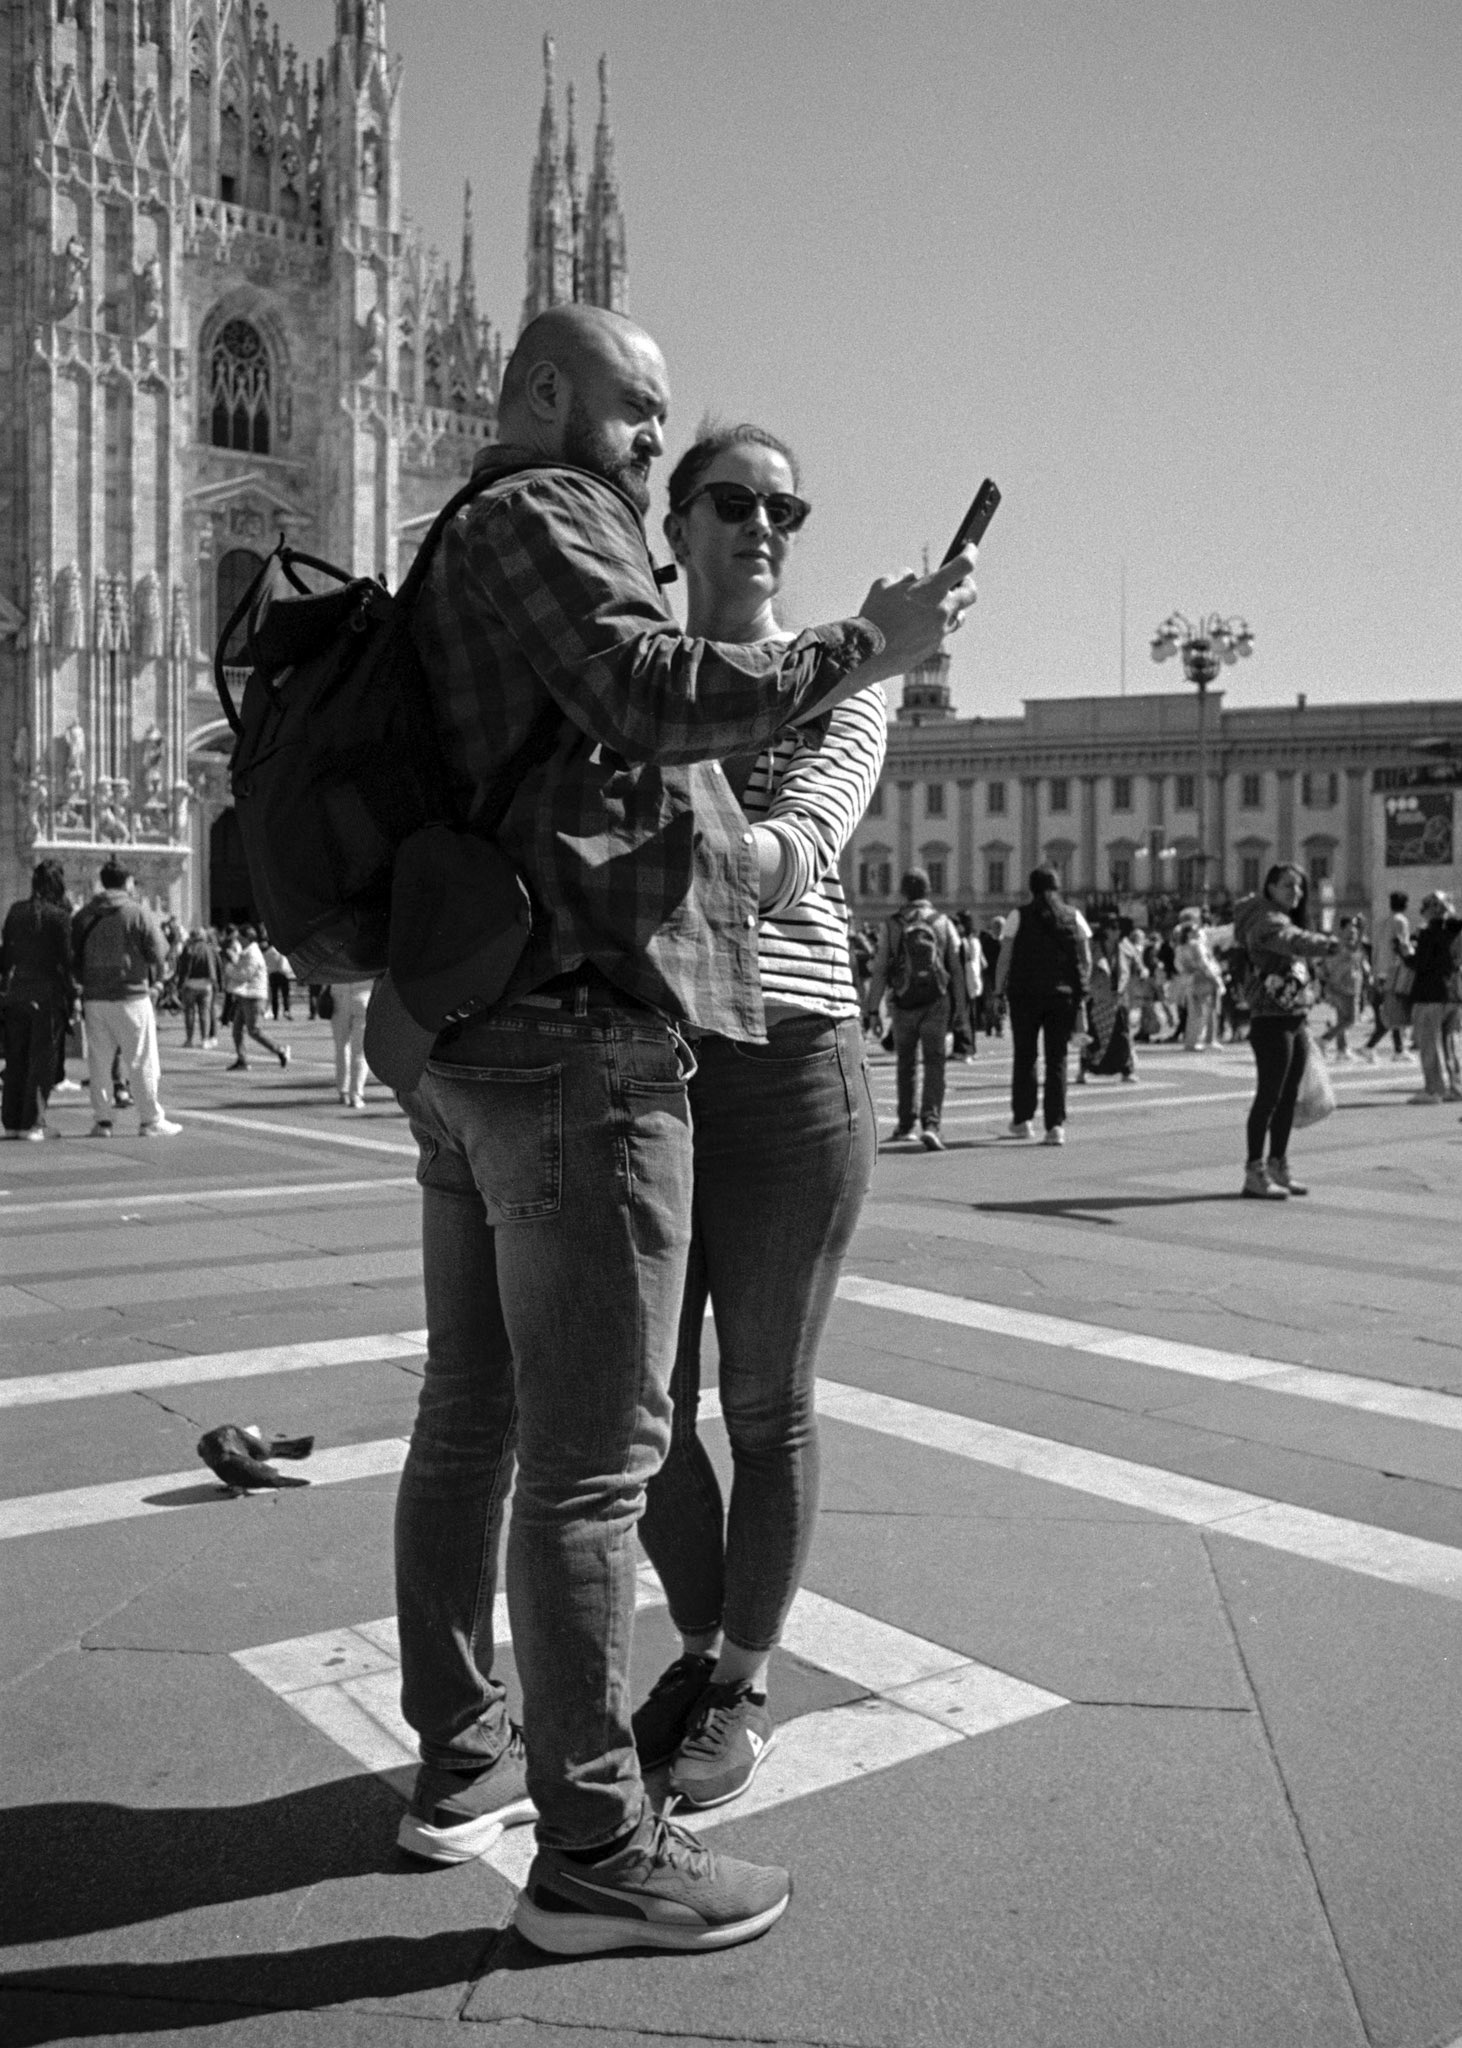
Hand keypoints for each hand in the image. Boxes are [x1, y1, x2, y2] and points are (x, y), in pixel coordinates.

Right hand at [853, 547, 977, 684]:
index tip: (970, 549)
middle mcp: (942, 610)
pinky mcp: (933, 647)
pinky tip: (921, 624)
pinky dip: (935, 625)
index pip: (964, 566)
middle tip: (961, 581)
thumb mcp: (884, 584)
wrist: (867, 653)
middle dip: (968, 584)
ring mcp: (940, 631)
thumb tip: (914, 580)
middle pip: (971, 594)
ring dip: (954, 608)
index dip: (970, 554)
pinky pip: (941, 633)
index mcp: (932, 589)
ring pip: (959, 617)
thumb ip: (904, 577)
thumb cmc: (874, 615)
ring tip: (940, 604)